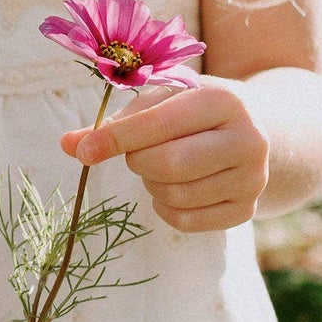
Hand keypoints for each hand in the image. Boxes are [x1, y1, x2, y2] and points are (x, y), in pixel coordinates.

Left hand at [60, 80, 269, 232]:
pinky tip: (172, 188)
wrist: (255, 133)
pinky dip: (165, 208)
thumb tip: (66, 144)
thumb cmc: (193, 113)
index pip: (160, 124)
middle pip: (170, 165)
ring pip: (177, 195)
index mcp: (224, 101)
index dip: (116, 138)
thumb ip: (115, 123)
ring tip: (161, 166)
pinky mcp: (247, 209)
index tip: (83, 150)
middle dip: (138, 162)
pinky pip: (187, 221)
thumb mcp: (161, 103)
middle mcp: (248, 139)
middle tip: (137, 154)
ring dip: (152, 184)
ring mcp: (252, 178)